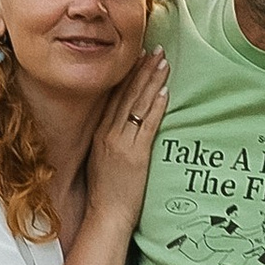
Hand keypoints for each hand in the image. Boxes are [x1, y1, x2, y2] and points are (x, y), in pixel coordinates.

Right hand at [88, 52, 168, 222]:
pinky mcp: (135, 155)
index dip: (126, 75)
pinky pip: (147, 125)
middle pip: (126, 95)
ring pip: (137, 105)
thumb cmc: (107, 192)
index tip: (136, 56)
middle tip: (154, 50)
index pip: (114, 97)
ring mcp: (120, 143)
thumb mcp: (102, 160)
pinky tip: (164, 91)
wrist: (106, 215)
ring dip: (151, 81)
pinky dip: (156, 107)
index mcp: (99, 134)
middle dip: (141, 70)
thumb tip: (122, 128)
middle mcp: (108, 134)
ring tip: (163, 62)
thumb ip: (110, 141)